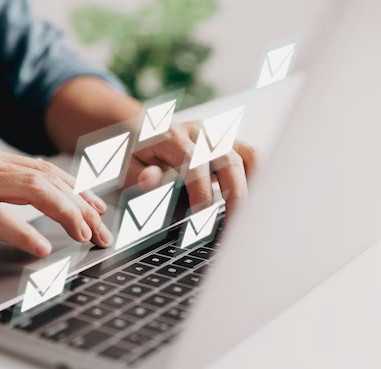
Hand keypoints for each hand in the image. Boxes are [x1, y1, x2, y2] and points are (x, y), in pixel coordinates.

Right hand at [0, 147, 112, 256]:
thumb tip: (33, 207)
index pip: (45, 170)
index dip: (77, 189)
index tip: (97, 210)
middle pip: (47, 178)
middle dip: (82, 204)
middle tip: (102, 230)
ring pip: (31, 189)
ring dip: (65, 213)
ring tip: (84, 235)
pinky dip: (23, 231)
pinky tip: (41, 247)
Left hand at [126, 122, 258, 217]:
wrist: (136, 128)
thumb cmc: (131, 153)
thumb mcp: (124, 165)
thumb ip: (137, 174)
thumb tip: (149, 179)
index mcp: (172, 136)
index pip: (195, 164)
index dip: (201, 193)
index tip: (201, 218)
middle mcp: (199, 132)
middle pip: (230, 160)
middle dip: (235, 196)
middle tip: (233, 228)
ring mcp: (215, 135)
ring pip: (248, 155)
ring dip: (253, 186)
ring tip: (248, 214)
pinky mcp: (225, 142)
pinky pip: (251, 156)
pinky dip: (256, 177)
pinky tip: (249, 200)